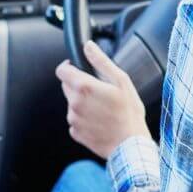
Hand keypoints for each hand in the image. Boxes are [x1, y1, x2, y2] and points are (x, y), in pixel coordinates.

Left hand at [55, 40, 151, 158]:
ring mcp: (73, 119)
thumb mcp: (121, 80)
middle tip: (100, 91)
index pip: (61, 70)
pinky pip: (76, 120)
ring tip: (103, 108)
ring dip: (82, 102)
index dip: (69, 66)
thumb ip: (101, 61)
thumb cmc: (129, 113)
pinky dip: (84, 118)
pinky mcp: (76, 133)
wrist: (130, 145)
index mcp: (83, 87)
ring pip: (72, 103)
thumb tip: (88, 46)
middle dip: (79, 85)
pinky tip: (100, 121)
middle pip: (67, 86)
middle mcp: (74, 103)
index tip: (79, 68)